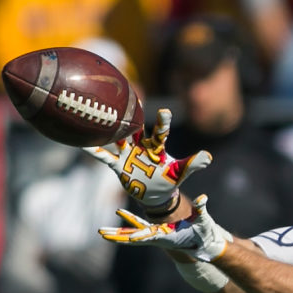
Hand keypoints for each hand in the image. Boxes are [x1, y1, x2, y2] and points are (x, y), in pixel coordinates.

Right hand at [84, 108, 212, 210]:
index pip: (161, 132)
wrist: (155, 194)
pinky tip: (83, 143)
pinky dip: (96, 151)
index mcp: (158, 148)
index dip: (163, 122)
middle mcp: (142, 147)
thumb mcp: (180, 173)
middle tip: (131, 98)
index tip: (165, 111)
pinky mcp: (119, 166)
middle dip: (134, 116)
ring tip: (101, 114)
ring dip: (111, 129)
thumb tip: (209, 157)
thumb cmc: (168, 181)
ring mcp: (129, 155)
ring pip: (118, 139)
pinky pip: (105, 157)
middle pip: (136, 129)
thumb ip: (192, 165)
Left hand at [99, 194, 231, 260]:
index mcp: (168, 236)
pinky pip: (139, 225)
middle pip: (133, 238)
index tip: (128, 237)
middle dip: (118, 236)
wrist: (205, 244)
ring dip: (117, 231)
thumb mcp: (204, 222)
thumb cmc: (205, 234)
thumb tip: (203, 198)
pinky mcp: (157, 230)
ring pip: (132, 233)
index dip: (140, 236)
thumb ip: (202, 210)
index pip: (151, 236)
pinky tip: (119, 213)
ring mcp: (156, 234)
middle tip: (102, 233)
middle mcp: (158, 237)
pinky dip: (129, 220)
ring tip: (101, 231)